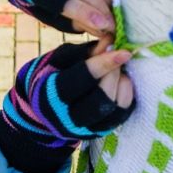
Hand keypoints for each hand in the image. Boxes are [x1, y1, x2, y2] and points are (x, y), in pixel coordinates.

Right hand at [0, 40, 134, 172]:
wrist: (45, 109)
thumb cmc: (54, 74)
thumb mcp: (62, 58)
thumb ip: (85, 51)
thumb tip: (110, 40)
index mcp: (50, 94)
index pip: (81, 80)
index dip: (104, 64)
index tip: (123, 51)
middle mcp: (66, 118)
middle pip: (100, 99)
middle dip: (114, 74)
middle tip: (120, 57)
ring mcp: (84, 129)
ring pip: (114, 110)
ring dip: (123, 85)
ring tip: (120, 70)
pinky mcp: (99, 132)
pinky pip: (122, 116)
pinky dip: (127, 96)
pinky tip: (123, 81)